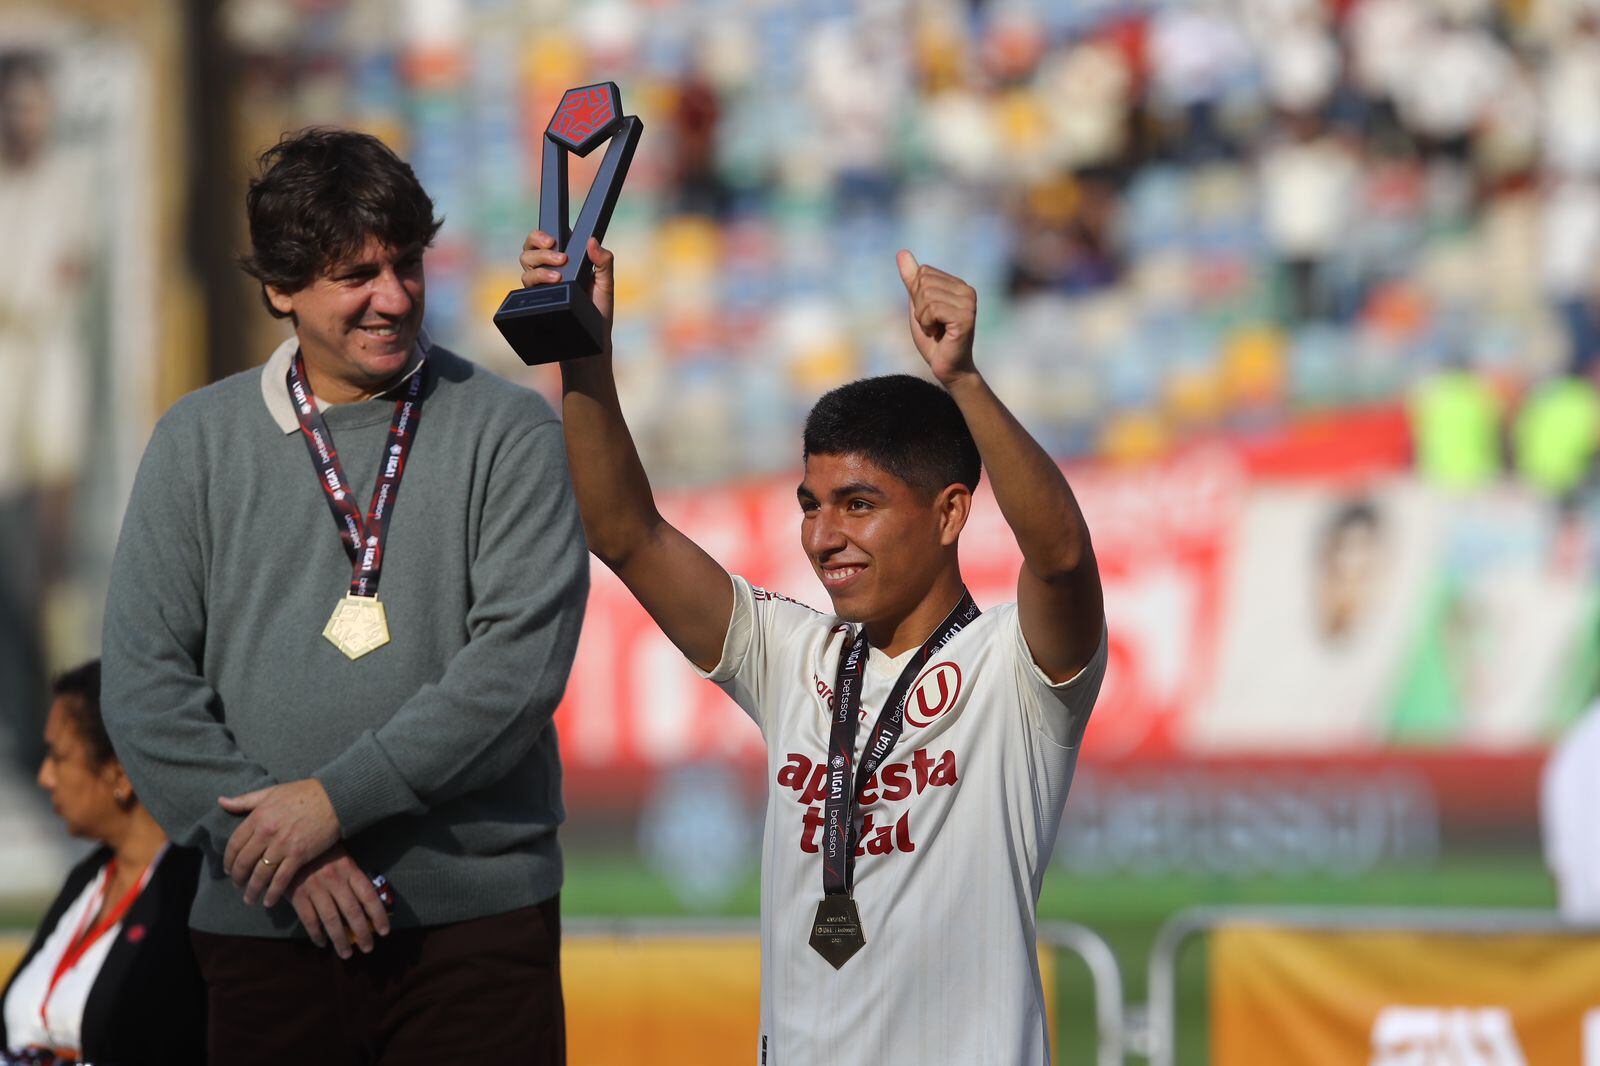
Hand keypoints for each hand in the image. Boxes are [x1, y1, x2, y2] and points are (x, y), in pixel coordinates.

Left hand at [219, 779, 340, 906]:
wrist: (335, 797)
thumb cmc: (304, 793)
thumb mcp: (271, 792)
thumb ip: (245, 800)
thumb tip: (221, 802)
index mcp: (258, 817)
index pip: (234, 844)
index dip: (228, 860)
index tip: (229, 869)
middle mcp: (267, 832)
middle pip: (244, 862)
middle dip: (238, 877)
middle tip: (237, 885)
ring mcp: (283, 845)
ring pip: (260, 874)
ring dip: (252, 890)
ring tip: (249, 899)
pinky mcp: (299, 855)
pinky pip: (281, 879)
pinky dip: (273, 893)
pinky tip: (268, 901)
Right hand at [285, 844, 390, 957]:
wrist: (290, 844)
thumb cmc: (322, 852)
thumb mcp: (342, 859)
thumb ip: (354, 879)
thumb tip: (370, 905)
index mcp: (349, 869)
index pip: (369, 895)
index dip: (378, 915)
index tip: (385, 931)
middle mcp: (334, 879)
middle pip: (352, 911)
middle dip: (362, 933)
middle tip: (368, 948)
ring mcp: (315, 888)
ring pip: (331, 920)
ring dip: (340, 940)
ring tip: (346, 954)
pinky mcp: (298, 895)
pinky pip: (309, 920)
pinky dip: (316, 934)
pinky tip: (322, 943)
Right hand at [520, 231, 615, 347]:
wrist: (590, 346)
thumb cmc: (598, 314)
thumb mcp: (606, 286)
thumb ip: (604, 262)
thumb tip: (592, 241)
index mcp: (564, 263)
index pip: (544, 241)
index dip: (541, 235)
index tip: (553, 239)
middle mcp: (548, 273)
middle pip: (529, 251)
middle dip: (540, 250)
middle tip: (560, 258)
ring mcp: (540, 288)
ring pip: (525, 269)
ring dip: (539, 268)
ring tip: (558, 277)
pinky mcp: (535, 304)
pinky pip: (524, 290)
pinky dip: (533, 284)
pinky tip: (549, 286)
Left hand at [896, 251, 977, 386]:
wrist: (947, 367)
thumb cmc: (934, 339)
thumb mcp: (918, 305)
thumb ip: (912, 280)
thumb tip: (902, 252)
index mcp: (958, 284)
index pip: (923, 273)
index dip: (916, 296)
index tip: (929, 315)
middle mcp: (967, 290)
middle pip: (924, 282)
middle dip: (919, 307)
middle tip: (932, 324)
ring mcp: (969, 303)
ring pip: (927, 296)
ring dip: (923, 318)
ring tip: (936, 330)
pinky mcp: (966, 317)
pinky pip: (933, 309)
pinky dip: (927, 324)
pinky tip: (939, 334)